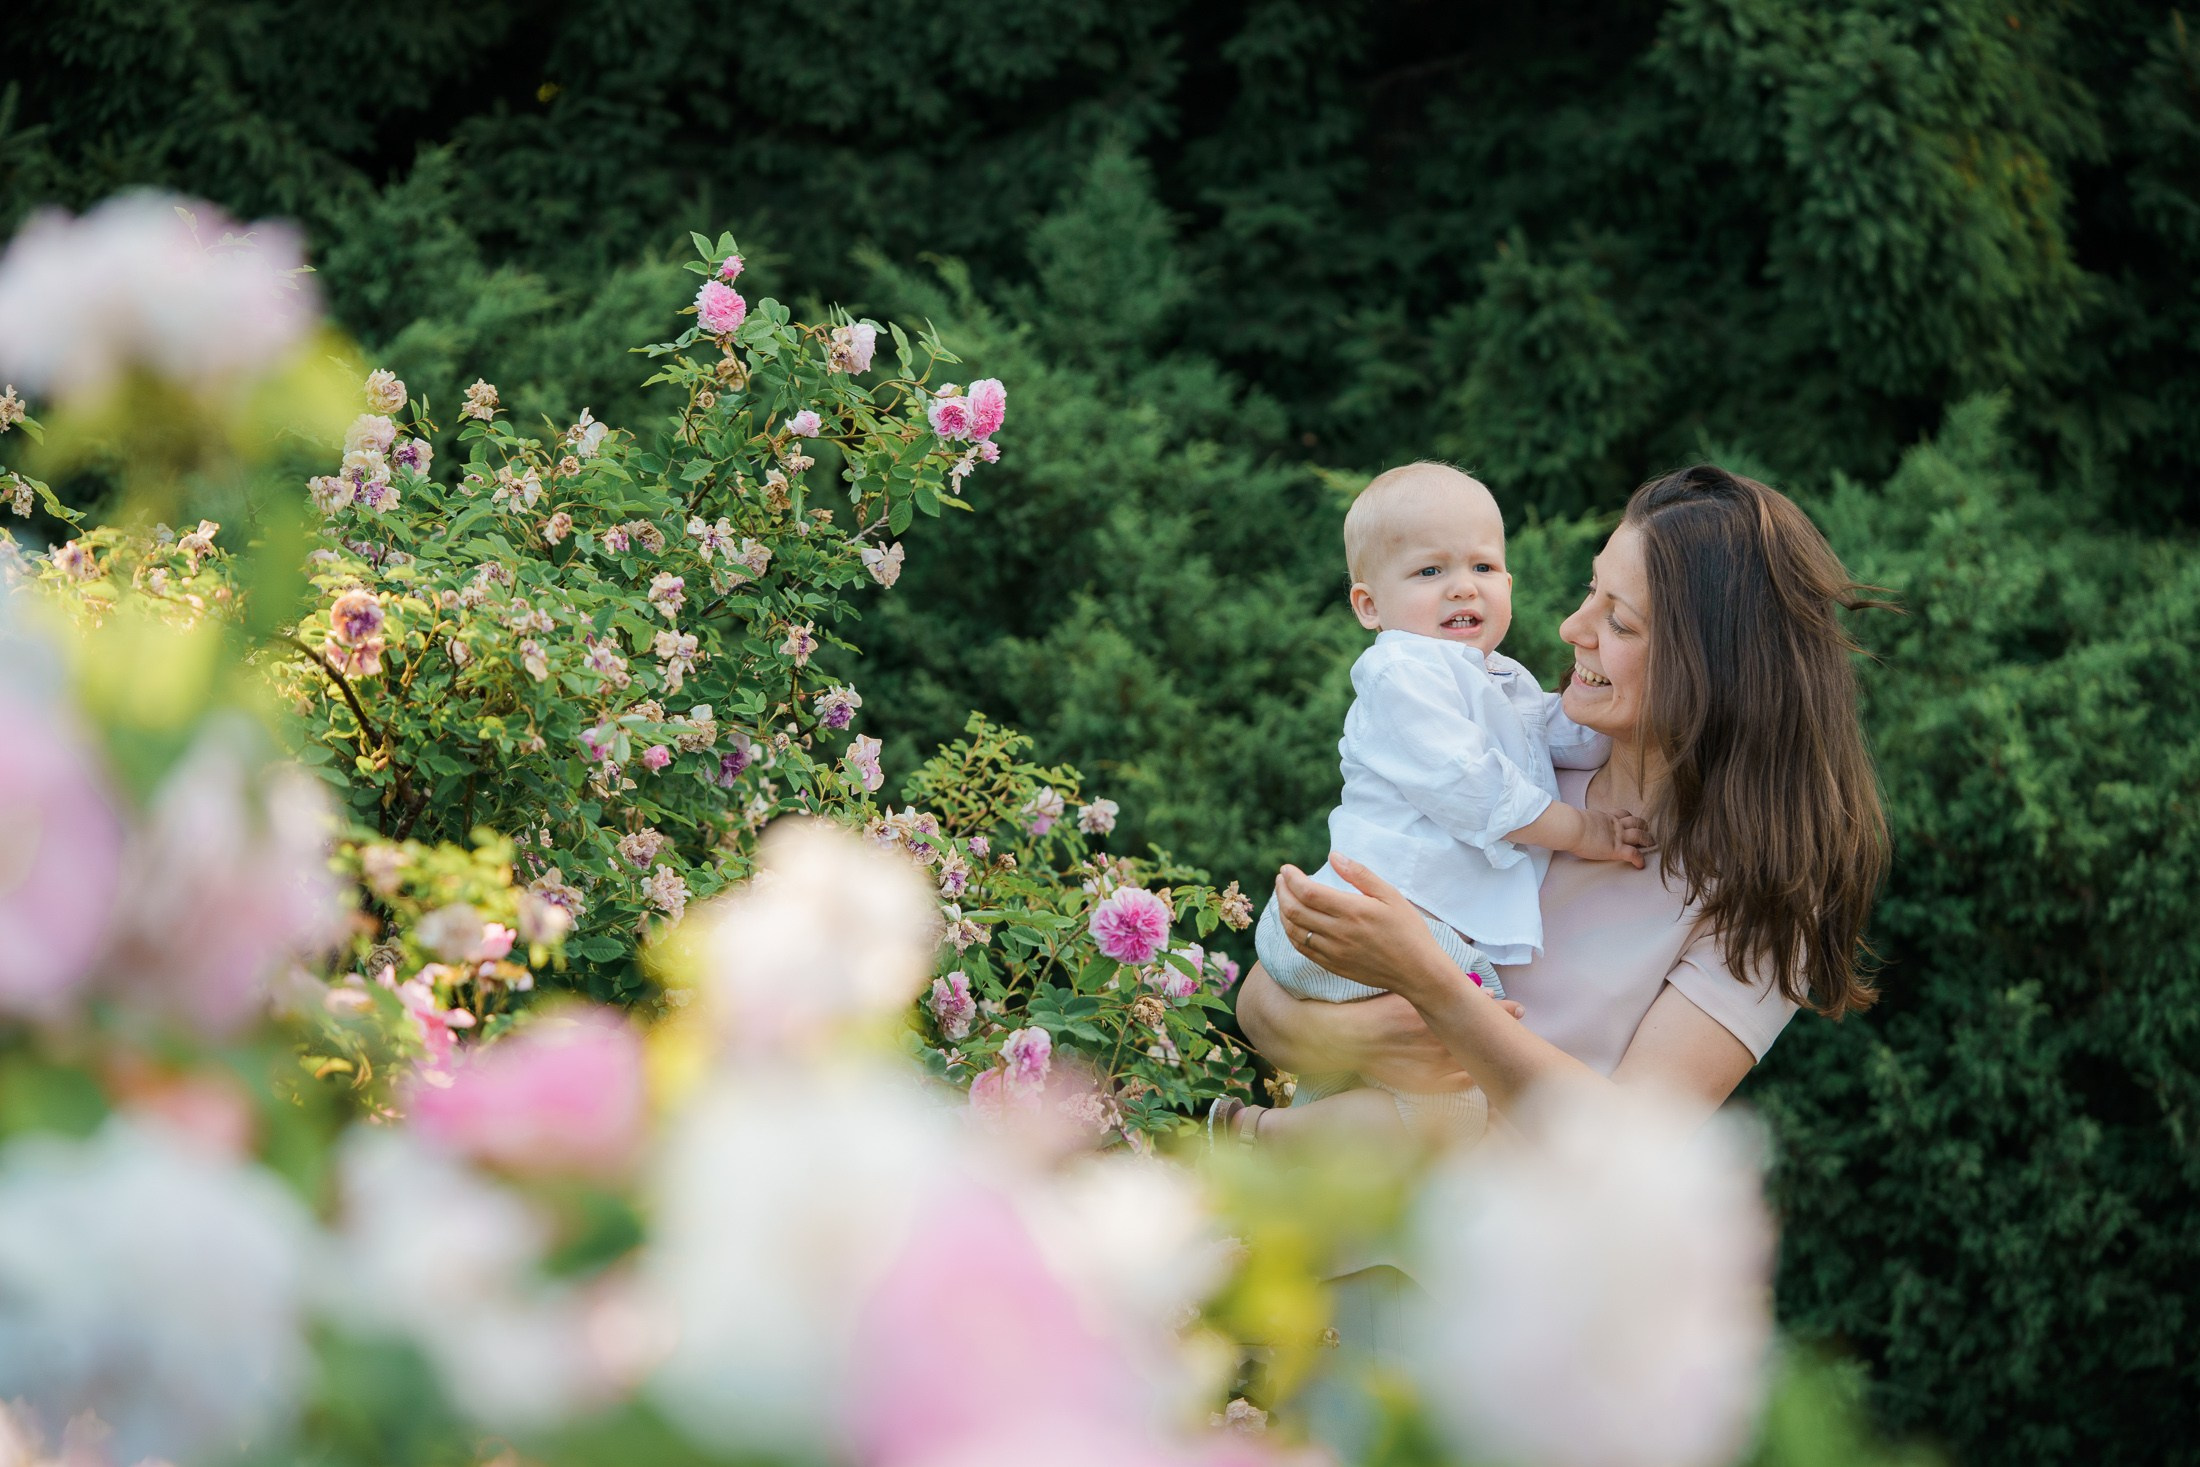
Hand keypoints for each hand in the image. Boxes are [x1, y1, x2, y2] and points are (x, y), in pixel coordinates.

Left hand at [1274, 854, 1497, 1008]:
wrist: (1417, 971)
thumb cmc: (1408, 929)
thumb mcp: (1390, 895)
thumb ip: (1360, 874)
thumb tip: (1333, 856)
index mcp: (1353, 911)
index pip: (1308, 892)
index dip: (1291, 879)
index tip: (1286, 869)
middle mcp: (1338, 932)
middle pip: (1294, 910)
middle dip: (1282, 891)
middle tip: (1281, 879)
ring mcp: (1333, 952)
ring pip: (1294, 931)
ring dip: (1282, 911)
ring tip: (1283, 897)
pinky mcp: (1333, 966)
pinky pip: (1302, 948)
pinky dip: (1291, 932)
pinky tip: (1292, 922)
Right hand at [1573, 807, 1652, 867]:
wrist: (1572, 828)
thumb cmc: (1570, 824)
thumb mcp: (1580, 819)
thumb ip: (1583, 822)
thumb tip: (1572, 825)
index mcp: (1607, 817)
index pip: (1623, 814)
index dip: (1629, 818)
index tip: (1632, 823)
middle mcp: (1616, 825)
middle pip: (1637, 822)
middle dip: (1644, 827)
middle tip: (1647, 834)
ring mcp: (1618, 836)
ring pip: (1641, 835)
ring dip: (1647, 840)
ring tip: (1651, 846)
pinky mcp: (1617, 849)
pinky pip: (1634, 854)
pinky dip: (1639, 860)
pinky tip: (1640, 865)